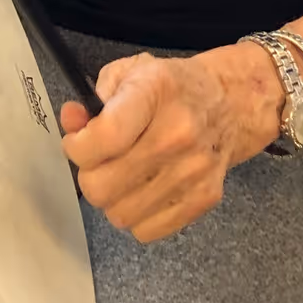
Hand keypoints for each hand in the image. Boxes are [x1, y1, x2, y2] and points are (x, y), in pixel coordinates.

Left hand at [58, 43, 282, 242]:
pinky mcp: (204, 198)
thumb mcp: (132, 72)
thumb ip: (94, 97)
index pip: (105, 137)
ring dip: (112, 199)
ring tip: (122, 175)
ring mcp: (194, 171)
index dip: (77, 146)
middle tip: (98, 161)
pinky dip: (136, 216)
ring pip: (121, 214)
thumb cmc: (174, 87)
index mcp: (156, 91)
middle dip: (90, 175)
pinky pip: (146, 230)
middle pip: (104, 185)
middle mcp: (178, 133)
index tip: (77, 141)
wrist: (231, 103)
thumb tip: (72, 121)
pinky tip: (143, 190)